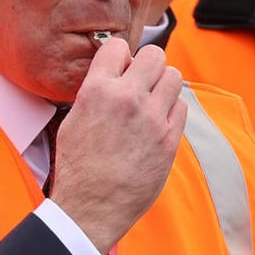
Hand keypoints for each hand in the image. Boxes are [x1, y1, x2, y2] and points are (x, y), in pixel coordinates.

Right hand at [49, 39, 186, 251]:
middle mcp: (127, 98)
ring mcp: (152, 119)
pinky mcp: (169, 139)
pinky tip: (158, 124)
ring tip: (151, 103)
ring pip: (174, 76)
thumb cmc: (77, 168)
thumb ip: (96, 91)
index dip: (120, 57)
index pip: (118, 46)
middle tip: (141, 83)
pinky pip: (182, 106)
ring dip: (163, 85)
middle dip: (148, 66)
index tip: (120, 69)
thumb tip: (114, 74)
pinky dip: (172, 110)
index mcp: (97, 90)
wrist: (91, 208)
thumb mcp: (73, 120)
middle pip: (155, 55)